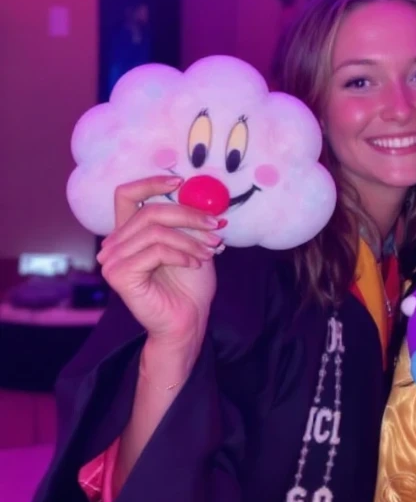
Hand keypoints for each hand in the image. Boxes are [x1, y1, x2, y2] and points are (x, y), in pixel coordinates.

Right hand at [97, 176, 224, 346]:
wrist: (188, 320)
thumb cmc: (190, 285)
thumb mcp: (194, 242)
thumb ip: (190, 220)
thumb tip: (203, 195)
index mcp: (130, 233)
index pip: (127, 195)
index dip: (150, 182)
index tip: (180, 180)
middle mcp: (115, 245)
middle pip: (150, 212)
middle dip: (188, 215)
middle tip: (216, 224)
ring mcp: (113, 261)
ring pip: (155, 231)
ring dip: (190, 238)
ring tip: (209, 250)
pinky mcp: (120, 275)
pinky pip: (155, 251)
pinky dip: (181, 253)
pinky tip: (194, 263)